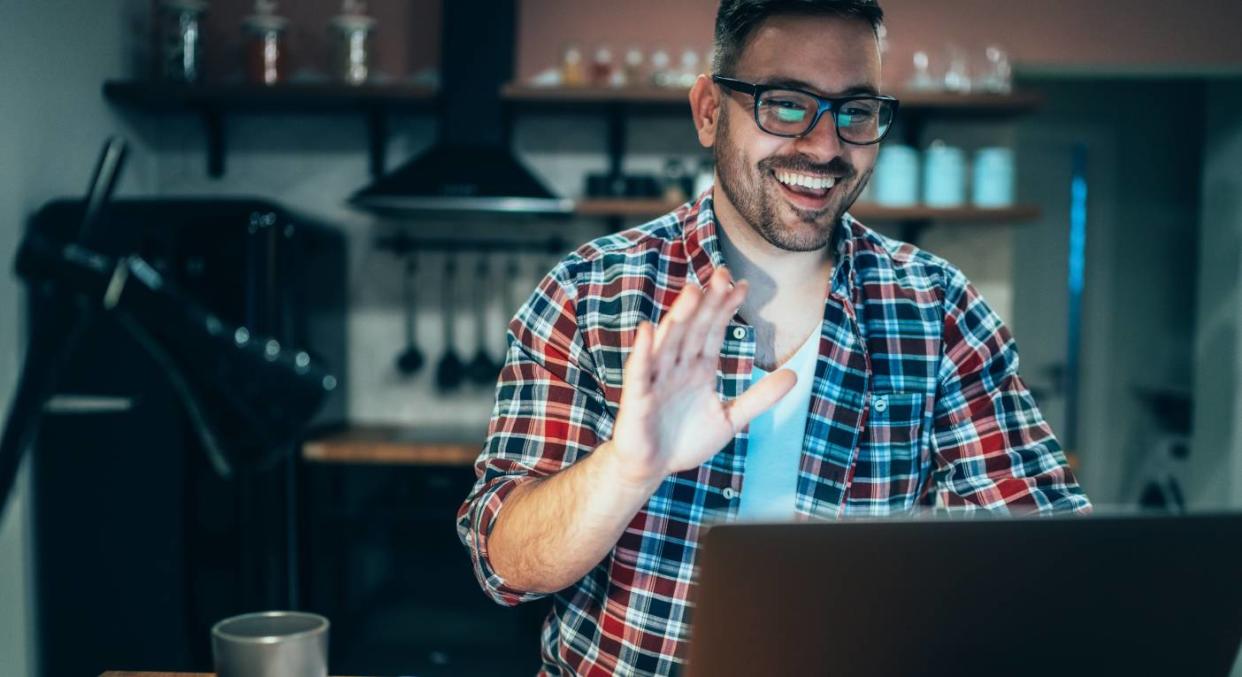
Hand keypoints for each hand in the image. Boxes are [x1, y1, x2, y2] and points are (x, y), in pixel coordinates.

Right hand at [606, 267, 796, 487]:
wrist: (651, 469)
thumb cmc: (685, 441)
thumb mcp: (730, 419)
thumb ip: (759, 398)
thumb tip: (795, 375)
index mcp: (699, 368)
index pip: (715, 331)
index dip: (727, 308)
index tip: (743, 286)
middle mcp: (677, 366)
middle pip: (694, 328)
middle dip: (708, 302)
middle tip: (722, 274)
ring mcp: (656, 378)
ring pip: (669, 341)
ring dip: (680, 316)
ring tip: (693, 291)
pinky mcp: (637, 397)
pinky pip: (640, 371)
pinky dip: (643, 351)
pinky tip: (648, 329)